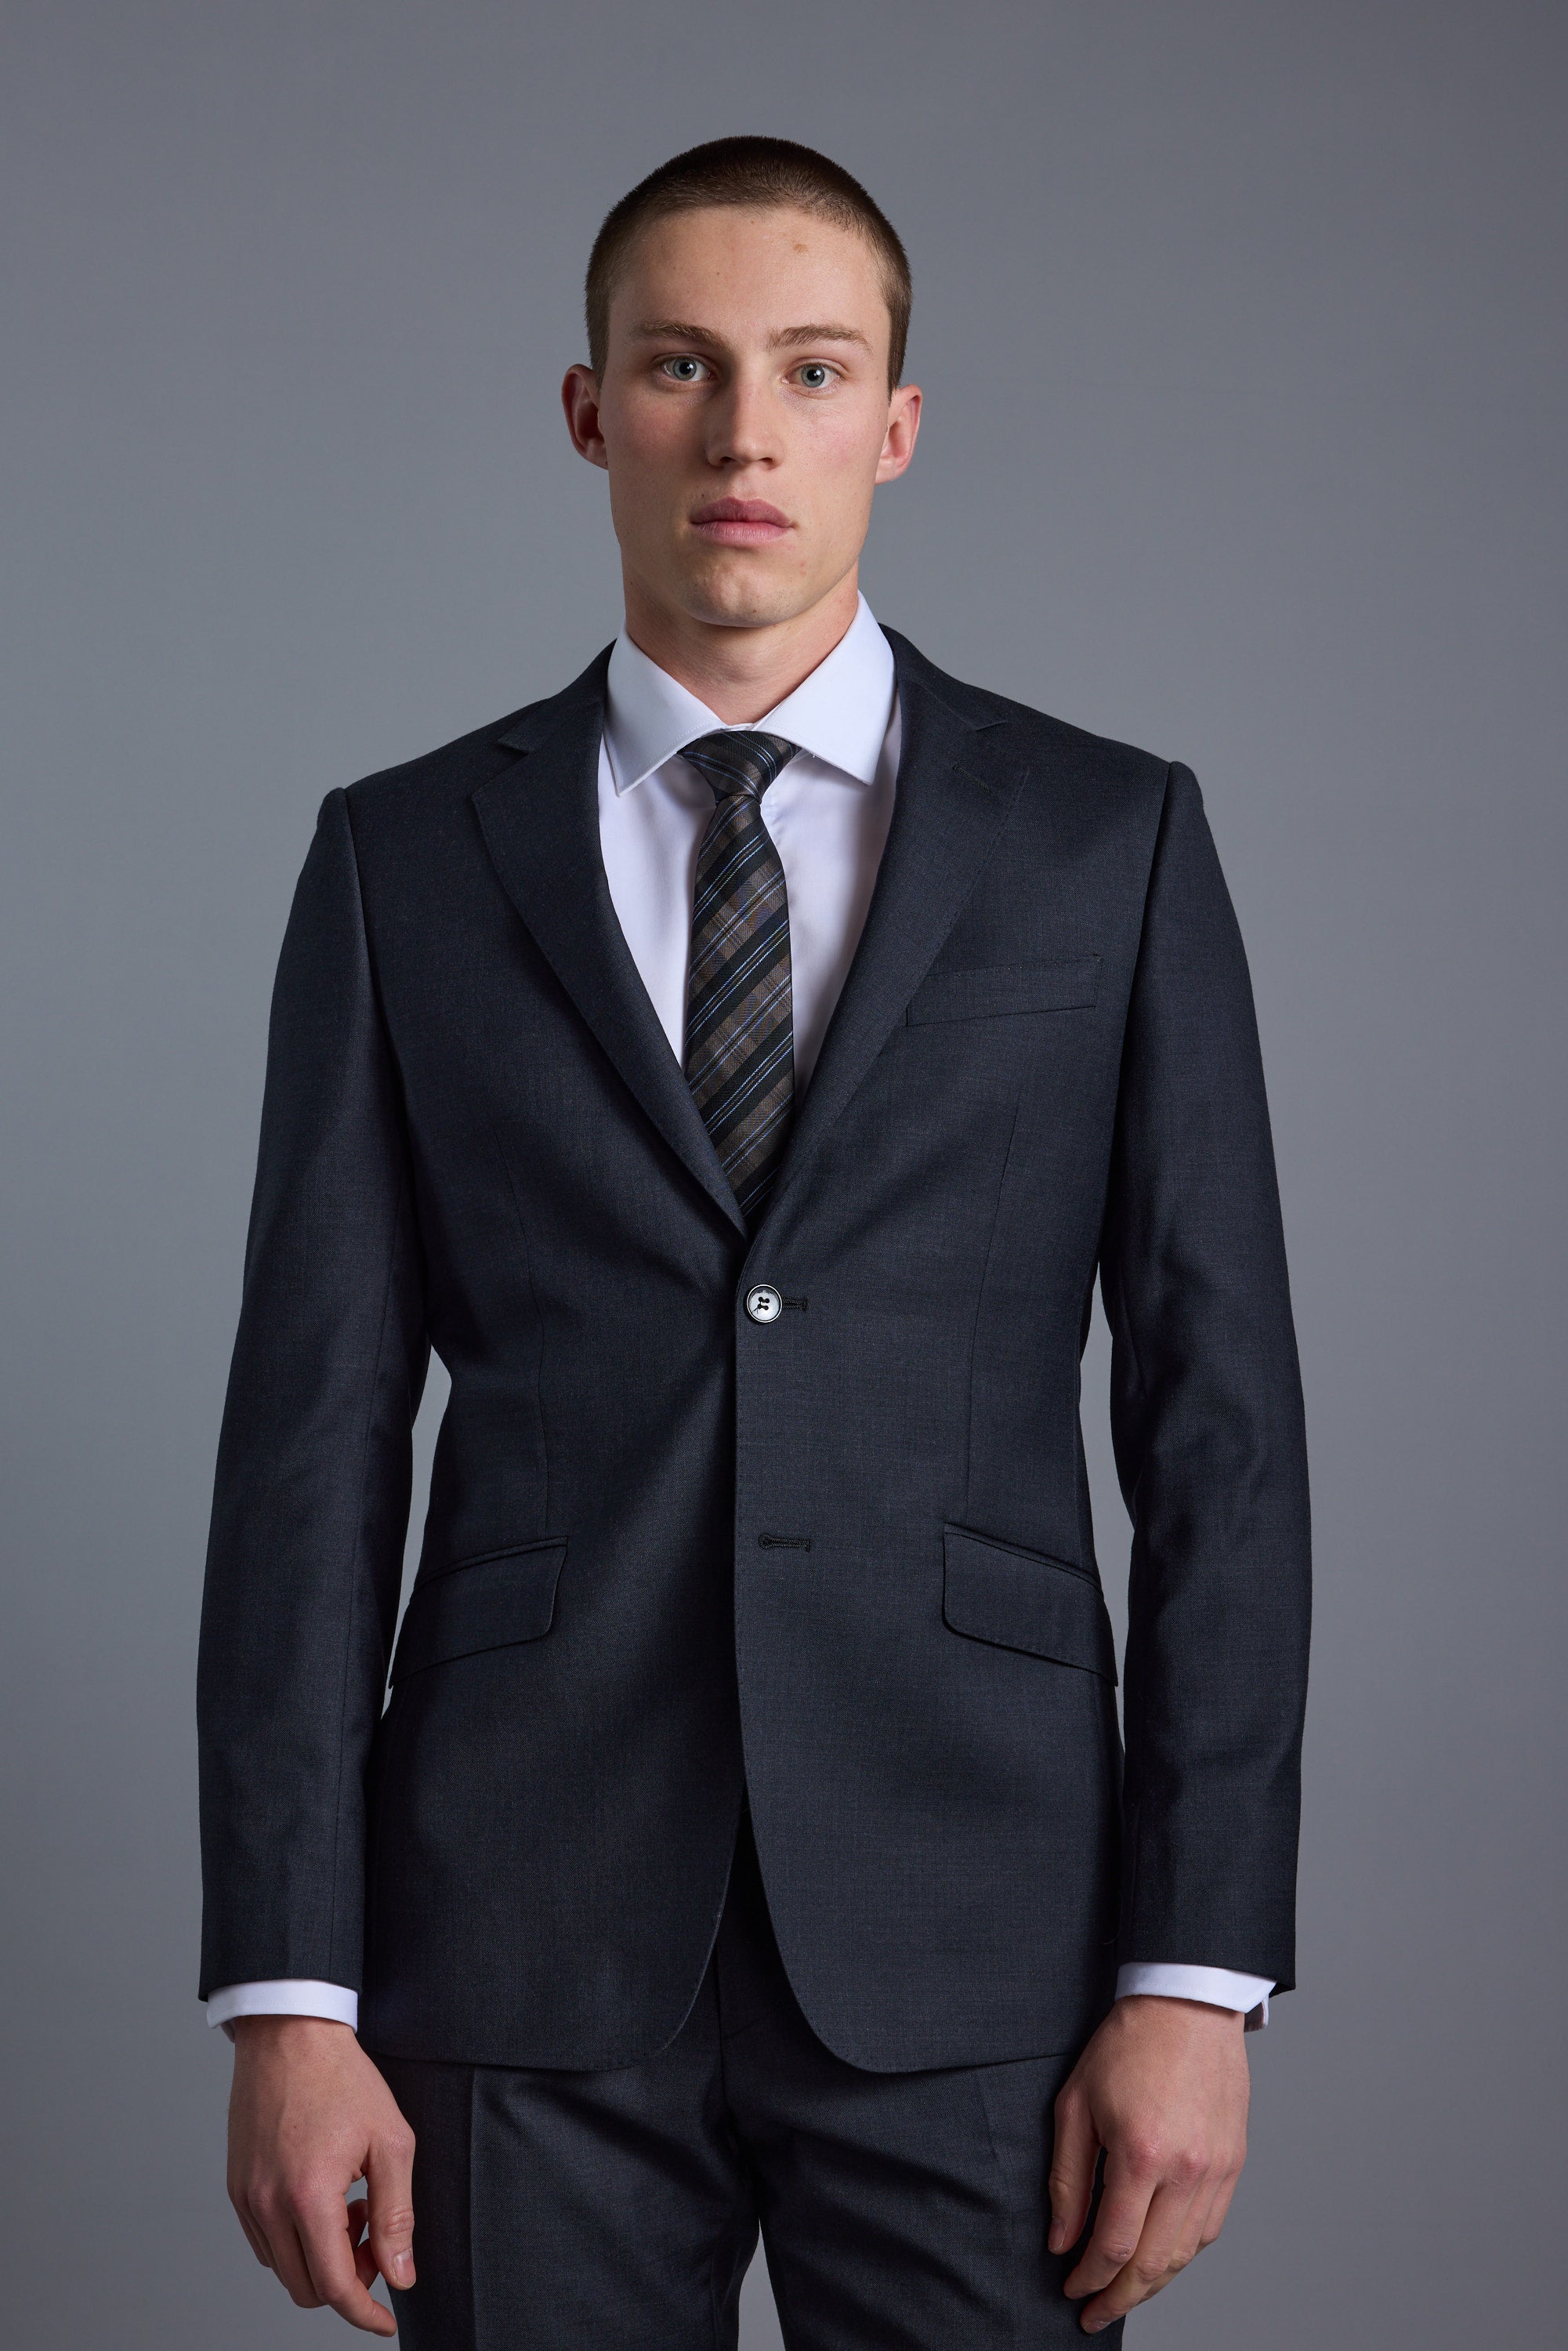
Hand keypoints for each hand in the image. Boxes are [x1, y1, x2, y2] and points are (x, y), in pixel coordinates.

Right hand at [227, 2016, 415, 2335]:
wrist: (290, 2035)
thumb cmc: (344, 2080)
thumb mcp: (390, 2141)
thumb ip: (397, 2215)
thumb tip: (400, 2275)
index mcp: (308, 2197)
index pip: (335, 2286)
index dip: (364, 2313)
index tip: (386, 2321)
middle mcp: (268, 2205)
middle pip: (306, 2288)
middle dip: (348, 2281)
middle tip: (376, 2238)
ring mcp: (246, 2198)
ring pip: (284, 2269)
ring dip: (321, 2259)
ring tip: (352, 2208)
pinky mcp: (236, 2188)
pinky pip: (265, 2242)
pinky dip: (296, 2240)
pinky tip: (323, 2199)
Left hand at [1048, 1994, 1248, 2333]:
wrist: (1187, 2004)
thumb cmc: (1126, 2045)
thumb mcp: (1076, 2104)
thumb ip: (1068, 2179)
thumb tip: (1062, 2241)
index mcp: (1142, 2155)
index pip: (1114, 2245)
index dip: (1088, 2278)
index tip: (1070, 2289)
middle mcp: (1186, 2171)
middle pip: (1154, 2265)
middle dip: (1119, 2298)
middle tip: (1093, 2314)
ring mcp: (1216, 2170)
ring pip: (1186, 2254)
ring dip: (1153, 2284)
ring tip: (1122, 2293)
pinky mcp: (1234, 2164)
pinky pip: (1209, 2229)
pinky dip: (1182, 2253)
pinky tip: (1159, 2257)